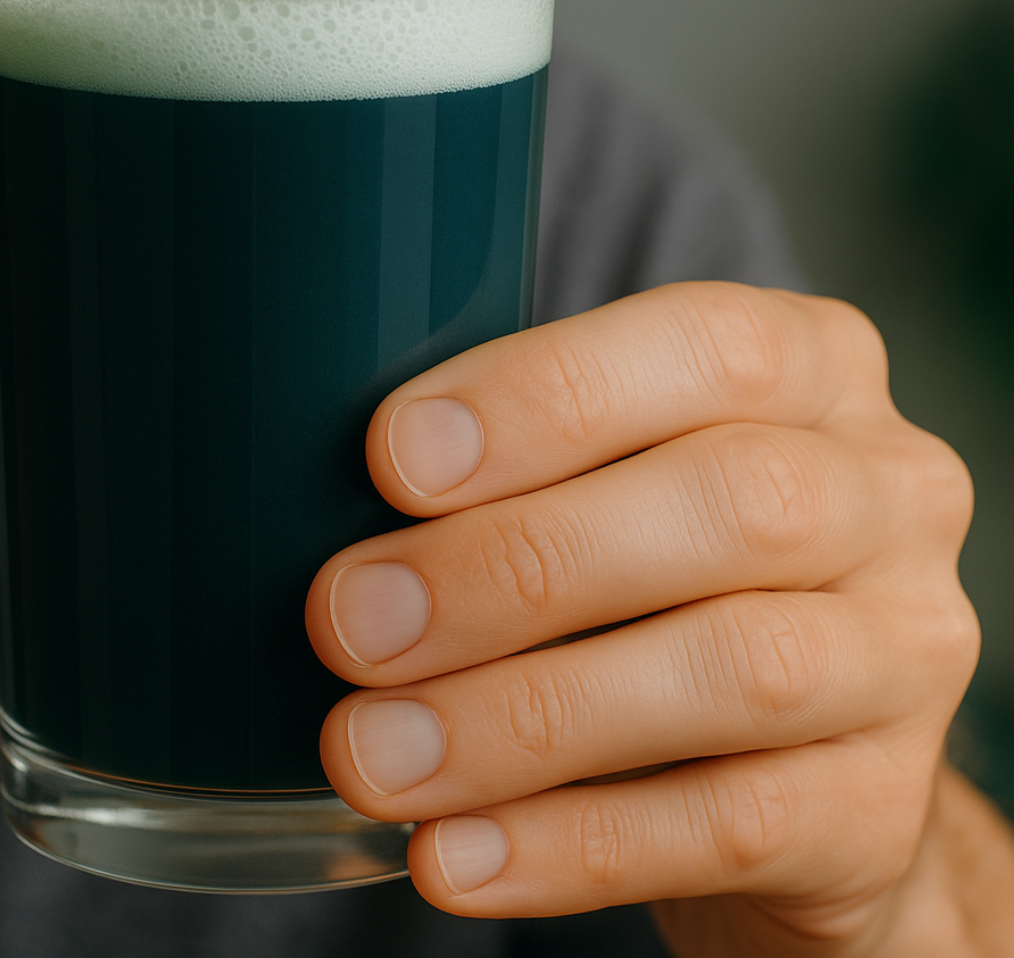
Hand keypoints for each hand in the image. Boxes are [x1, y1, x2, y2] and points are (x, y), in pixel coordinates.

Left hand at [306, 282, 993, 955]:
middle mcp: (884, 497)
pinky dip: (568, 846)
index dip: (547, 395)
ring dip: (522, 718)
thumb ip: (509, 467)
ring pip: (733, 670)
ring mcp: (904, 655)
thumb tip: (299, 508)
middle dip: (513, 564)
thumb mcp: (609, 482)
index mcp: (810, 373)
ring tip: (372, 756)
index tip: (389, 457)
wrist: (798, 773)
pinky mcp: (879, 808)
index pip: (710, 346)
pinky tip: (450, 857)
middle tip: (349, 623)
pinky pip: (729, 826)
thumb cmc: (652, 579)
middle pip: (732, 506)